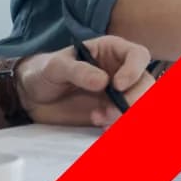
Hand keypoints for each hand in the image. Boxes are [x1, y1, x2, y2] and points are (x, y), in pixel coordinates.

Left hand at [17, 36, 155, 127]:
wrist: (33, 96)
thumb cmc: (44, 72)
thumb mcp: (55, 67)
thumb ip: (77, 70)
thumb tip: (103, 81)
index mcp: (111, 51)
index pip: (138, 55)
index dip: (134, 70)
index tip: (117, 86)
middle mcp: (121, 71)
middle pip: (146, 84)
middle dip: (134, 101)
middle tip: (111, 113)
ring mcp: (120, 94)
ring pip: (142, 105)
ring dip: (128, 117)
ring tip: (103, 122)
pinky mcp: (114, 114)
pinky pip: (128, 121)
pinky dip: (121, 128)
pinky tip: (103, 129)